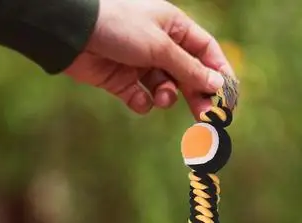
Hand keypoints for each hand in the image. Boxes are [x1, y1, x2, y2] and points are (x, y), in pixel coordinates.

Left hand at [65, 0, 232, 118]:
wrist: (72, 33)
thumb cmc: (118, 26)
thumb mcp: (160, 46)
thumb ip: (189, 69)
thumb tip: (217, 85)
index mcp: (173, 26)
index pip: (206, 51)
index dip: (219, 74)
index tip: (228, 99)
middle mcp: (159, 44)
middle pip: (188, 74)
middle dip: (196, 94)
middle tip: (205, 117)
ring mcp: (140, 64)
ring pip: (167, 89)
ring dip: (168, 96)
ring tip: (161, 96)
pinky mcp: (122, 81)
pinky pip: (142, 99)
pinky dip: (143, 103)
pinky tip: (138, 98)